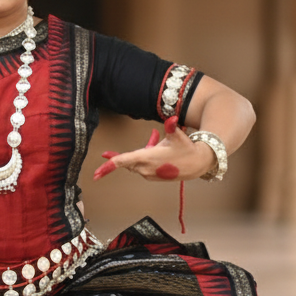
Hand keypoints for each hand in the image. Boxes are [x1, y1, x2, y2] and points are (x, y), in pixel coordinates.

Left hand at [92, 117, 213, 181]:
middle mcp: (146, 168)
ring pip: (135, 162)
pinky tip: (157, 146)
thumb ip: (172, 127)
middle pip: (125, 162)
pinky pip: (142, 166)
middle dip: (119, 156)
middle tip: (105, 154)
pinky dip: (145, 157)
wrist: (198, 163)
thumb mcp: (178, 136)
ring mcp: (150, 174)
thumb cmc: (187, 149)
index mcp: (147, 158)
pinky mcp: (154, 176)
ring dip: (140, 152)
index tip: (97, 173)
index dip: (109, 165)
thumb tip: (173, 118)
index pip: (123, 161)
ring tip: (154, 137)